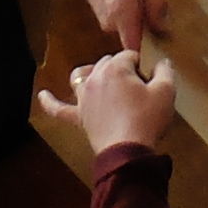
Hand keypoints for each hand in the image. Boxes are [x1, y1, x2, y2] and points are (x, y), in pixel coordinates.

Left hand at [36, 49, 179, 156]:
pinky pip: (59, 109)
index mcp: (115, 68)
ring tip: (103, 77)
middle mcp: (95, 77)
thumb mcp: (166, 92)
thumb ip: (165, 71)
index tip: (150, 81)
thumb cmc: (147, 119)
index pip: (130, 55)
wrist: (128, 152)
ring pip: (82, 76)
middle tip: (139, 88)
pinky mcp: (79, 117)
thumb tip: (162, 62)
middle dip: (123, 70)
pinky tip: (42, 95)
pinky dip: (50, 102)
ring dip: (92, 73)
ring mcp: (83, 98)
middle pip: (108, 63)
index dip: (142, 66)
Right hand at [64, 0, 170, 51]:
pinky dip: (136, 14)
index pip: (137, 52)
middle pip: (139, 41)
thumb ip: (156, 0)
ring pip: (133, 30)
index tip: (167, 52)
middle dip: (154, 33)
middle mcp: (111, 25)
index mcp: (122, 15)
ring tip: (151, 0)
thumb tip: (164, 27)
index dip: (152, 56)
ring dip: (145, 21)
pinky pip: (127, 23)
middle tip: (166, 14)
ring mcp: (107, 22)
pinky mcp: (106, 17)